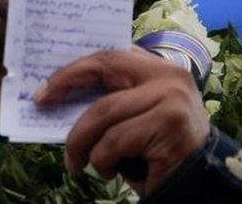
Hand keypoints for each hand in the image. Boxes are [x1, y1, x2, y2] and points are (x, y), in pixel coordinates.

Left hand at [33, 46, 209, 195]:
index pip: (109, 55)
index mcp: (159, 68)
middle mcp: (170, 77)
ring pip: (104, 111)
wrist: (199, 186)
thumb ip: (110, 98)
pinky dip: (102, 160)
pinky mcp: (170, 127)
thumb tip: (58, 94)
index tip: (45, 86)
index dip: (74, 68)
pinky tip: (109, 170)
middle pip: (104, 69)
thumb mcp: (133, 116)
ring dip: (80, 141)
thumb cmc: (157, 151)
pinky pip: (115, 141)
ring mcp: (172, 100)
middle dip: (65, 84)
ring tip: (75, 161)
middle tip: (42, 104)